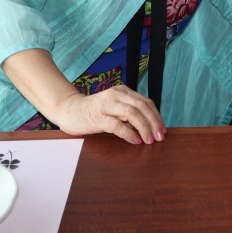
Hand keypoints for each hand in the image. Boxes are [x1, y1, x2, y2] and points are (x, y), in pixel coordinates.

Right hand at [51, 85, 165, 144]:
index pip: (146, 102)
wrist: (68, 110)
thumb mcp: (115, 106)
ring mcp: (106, 105)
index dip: (156, 116)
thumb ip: (129, 111)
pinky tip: (135, 141)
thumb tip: (150, 125)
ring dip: (144, 128)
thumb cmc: (94, 111)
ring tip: (149, 140)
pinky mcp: (97, 117)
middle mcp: (116, 95)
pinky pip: (117, 125)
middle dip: (154, 122)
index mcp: (122, 91)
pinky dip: (129, 134)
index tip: (163, 129)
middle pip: (142, 106)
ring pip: (132, 114)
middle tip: (160, 137)